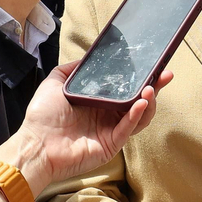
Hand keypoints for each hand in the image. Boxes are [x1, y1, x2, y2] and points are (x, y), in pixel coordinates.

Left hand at [10, 63, 172, 194]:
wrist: (35, 144)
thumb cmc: (42, 116)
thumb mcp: (55, 82)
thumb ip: (72, 69)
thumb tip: (88, 56)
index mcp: (97, 101)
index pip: (124, 88)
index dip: (138, 77)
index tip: (151, 65)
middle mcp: (106, 115)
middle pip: (137, 100)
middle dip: (154, 87)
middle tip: (165, 74)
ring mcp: (110, 130)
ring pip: (139, 115)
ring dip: (148, 101)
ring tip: (151, 89)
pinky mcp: (111, 143)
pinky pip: (128, 128)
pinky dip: (137, 115)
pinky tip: (142, 102)